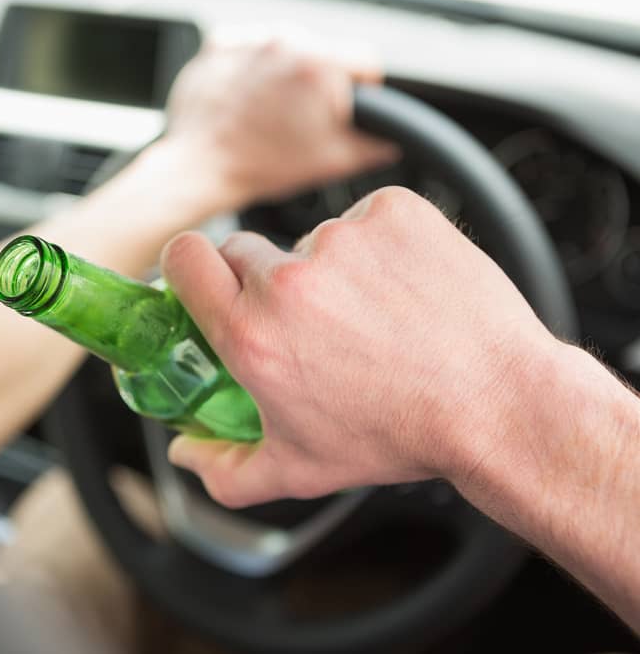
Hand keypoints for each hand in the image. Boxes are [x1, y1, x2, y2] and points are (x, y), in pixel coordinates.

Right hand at [160, 186, 559, 507]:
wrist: (497, 403)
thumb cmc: (401, 436)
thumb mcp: (299, 469)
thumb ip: (224, 469)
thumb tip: (185, 453)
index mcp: (253, 335)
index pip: (184, 259)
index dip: (186, 267)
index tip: (202, 279)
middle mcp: (290, 280)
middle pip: (241, 249)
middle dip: (259, 280)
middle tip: (300, 318)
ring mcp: (343, 238)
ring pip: (310, 241)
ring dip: (328, 271)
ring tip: (372, 317)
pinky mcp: (392, 213)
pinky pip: (363, 221)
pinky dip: (376, 249)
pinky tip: (401, 290)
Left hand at [162, 37, 398, 208]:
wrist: (198, 169)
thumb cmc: (260, 166)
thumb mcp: (331, 162)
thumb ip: (374, 146)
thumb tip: (393, 141)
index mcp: (318, 63)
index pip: (366, 61)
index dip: (366, 90)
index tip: (352, 108)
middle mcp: (284, 40)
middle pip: (323, 54)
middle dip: (318, 84)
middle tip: (302, 122)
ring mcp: (248, 40)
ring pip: (284, 50)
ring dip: (283, 75)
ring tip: (268, 114)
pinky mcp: (218, 47)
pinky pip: (247, 50)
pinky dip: (249, 71)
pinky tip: (245, 101)